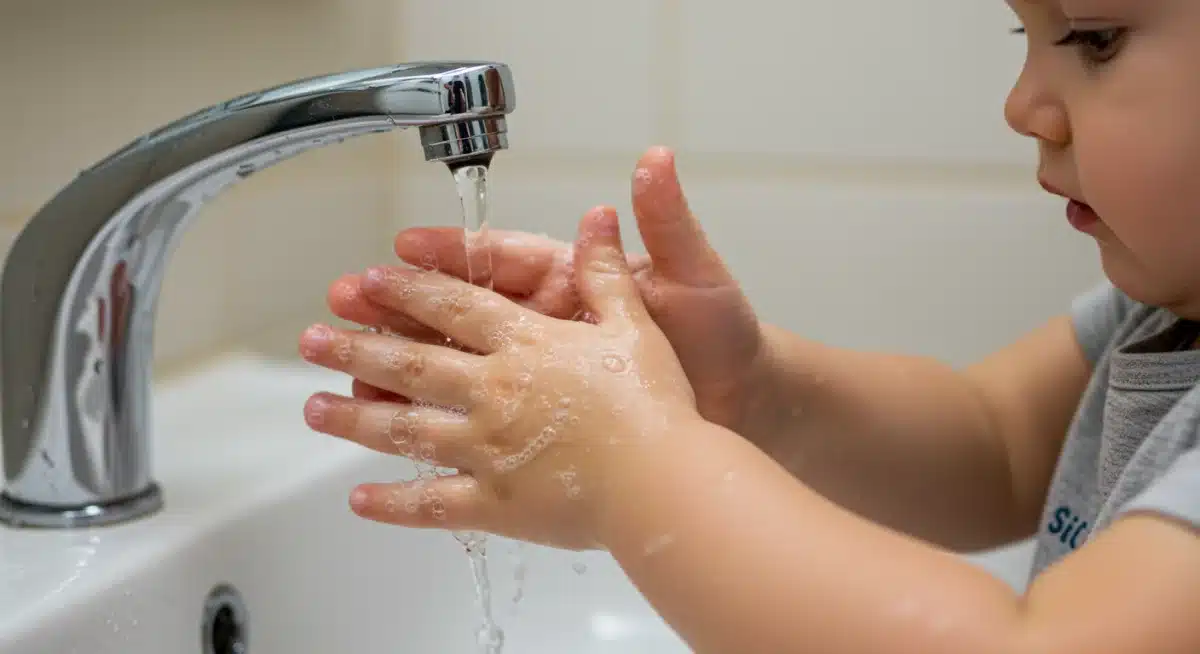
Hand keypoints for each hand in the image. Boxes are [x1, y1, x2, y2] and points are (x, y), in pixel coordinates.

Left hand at [300, 208, 699, 549]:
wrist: (664, 482)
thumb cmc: (656, 406)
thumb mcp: (635, 324)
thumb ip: (606, 273)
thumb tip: (597, 218)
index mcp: (526, 346)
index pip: (455, 307)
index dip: (409, 290)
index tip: (370, 280)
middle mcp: (494, 392)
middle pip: (411, 363)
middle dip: (356, 346)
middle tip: (309, 338)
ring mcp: (487, 449)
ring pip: (405, 428)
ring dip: (354, 416)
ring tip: (311, 409)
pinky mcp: (495, 503)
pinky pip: (433, 504)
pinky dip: (393, 504)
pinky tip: (358, 499)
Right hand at [328, 147, 764, 434]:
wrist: (744, 406)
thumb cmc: (722, 338)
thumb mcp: (694, 278)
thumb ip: (665, 224)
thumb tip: (653, 161)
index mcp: (575, 283)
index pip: (502, 260)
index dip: (452, 253)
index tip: (403, 245)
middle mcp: (548, 327)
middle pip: (461, 313)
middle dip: (400, 307)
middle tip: (346, 300)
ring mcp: (540, 378)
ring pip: (456, 369)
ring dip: (402, 368)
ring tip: (349, 371)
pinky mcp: (541, 425)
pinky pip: (477, 424)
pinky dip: (434, 427)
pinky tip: (391, 433)